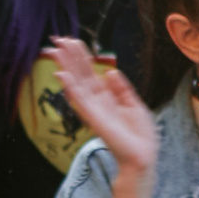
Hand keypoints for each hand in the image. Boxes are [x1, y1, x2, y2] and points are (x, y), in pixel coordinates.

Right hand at [46, 39, 160, 197]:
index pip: (90, 73)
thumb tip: (110, 72)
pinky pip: (80, 100)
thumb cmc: (140, 135)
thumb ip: (121, 89)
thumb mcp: (134, 105)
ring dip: (66, 66)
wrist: (142, 157)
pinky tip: (62, 74)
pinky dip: (71, 87)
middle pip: (80, 74)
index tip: (71, 41)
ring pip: (77, 83)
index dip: (81, 57)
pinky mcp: (94, 118)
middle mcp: (97, 101)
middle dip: (70, 57)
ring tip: (56, 50)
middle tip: (58, 39)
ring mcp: (93, 109)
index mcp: (107, 97)